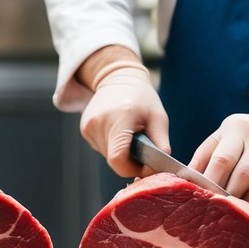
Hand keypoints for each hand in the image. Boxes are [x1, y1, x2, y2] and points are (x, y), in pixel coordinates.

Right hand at [80, 62, 168, 177]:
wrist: (118, 77)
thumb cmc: (142, 97)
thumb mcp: (158, 116)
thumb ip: (161, 141)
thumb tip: (164, 163)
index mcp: (119, 119)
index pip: (118, 160)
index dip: (133, 169)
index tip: (146, 166)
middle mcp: (99, 123)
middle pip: (114, 160)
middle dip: (131, 161)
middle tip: (143, 150)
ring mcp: (88, 126)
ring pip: (107, 156)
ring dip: (121, 153)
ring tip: (131, 137)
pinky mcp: (84, 129)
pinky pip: (101, 148)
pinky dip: (112, 146)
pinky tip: (119, 132)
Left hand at [189, 108, 248, 206]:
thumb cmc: (245, 140)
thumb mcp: (224, 139)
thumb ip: (205, 157)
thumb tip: (181, 181)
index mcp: (236, 129)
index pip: (221, 159)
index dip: (210, 182)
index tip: (200, 198)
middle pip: (242, 175)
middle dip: (228, 195)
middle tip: (218, 209)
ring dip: (246, 203)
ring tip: (235, 209)